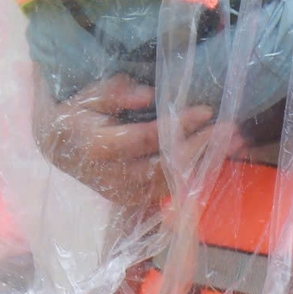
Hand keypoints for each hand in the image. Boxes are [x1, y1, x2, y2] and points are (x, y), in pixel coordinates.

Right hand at [32, 74, 228, 209]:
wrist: (58, 148)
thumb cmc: (77, 114)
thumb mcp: (90, 95)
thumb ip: (118, 93)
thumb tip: (150, 95)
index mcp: (100, 149)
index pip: (148, 139)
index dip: (178, 126)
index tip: (206, 110)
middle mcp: (114, 178)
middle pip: (165, 166)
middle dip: (201, 147)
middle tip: (231, 130)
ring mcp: (123, 193)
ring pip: (171, 182)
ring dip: (204, 163)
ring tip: (233, 145)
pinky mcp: (132, 200)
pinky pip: (167, 189)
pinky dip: (193, 174)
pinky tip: (215, 158)